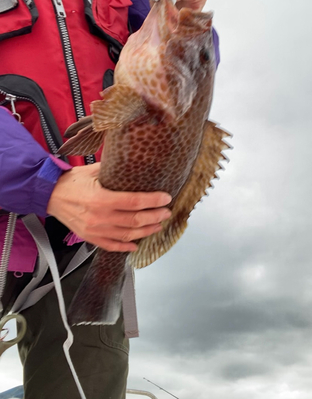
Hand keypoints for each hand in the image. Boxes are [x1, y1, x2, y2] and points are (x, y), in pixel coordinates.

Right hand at [47, 163, 171, 251]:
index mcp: (101, 198)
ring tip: (157, 225)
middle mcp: (100, 217)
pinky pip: (111, 245)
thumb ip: (113, 169)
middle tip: (166, 212)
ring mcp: (95, 230)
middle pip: (135, 220)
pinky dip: (125, 246)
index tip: (165, 198)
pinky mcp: (89, 237)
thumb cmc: (70, 182)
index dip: (153, 201)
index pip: (135, 201)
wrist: (49, 195)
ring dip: (145, 231)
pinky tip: (136, 244)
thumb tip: (132, 163)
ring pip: (127, 235)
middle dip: (155, 217)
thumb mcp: (92, 170)